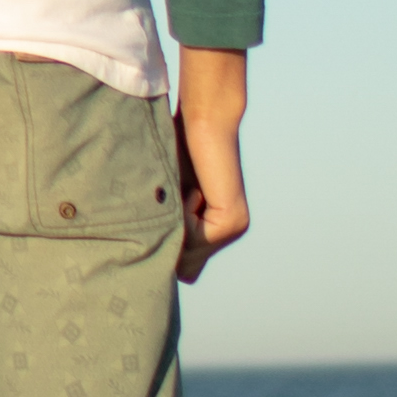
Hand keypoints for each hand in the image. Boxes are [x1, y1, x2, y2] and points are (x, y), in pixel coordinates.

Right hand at [170, 43, 250, 281]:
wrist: (205, 122)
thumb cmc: (178, 149)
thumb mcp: (168, 199)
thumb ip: (169, 229)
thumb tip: (170, 274)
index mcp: (215, 229)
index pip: (187, 267)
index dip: (168, 251)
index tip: (163, 219)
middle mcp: (229, 232)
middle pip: (185, 265)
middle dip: (169, 238)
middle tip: (176, 202)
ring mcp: (233, 229)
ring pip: (185, 252)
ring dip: (173, 224)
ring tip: (182, 191)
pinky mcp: (231, 221)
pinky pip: (192, 237)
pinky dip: (182, 215)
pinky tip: (193, 190)